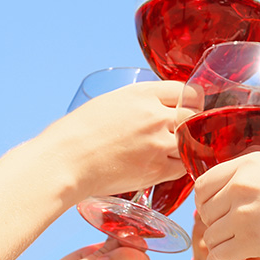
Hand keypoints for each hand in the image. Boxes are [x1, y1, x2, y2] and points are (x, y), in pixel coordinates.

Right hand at [47, 80, 186, 197]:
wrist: (65, 161)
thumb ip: (135, 103)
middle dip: (191, 121)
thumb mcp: (108, 102)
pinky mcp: (156, 170)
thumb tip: (150, 109)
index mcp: (142, 93)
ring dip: (187, 145)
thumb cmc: (76, 133)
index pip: (186, 90)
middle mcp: (155, 115)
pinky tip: (169, 165)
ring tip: (176, 149)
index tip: (188, 107)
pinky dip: (180, 165)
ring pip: (192, 140)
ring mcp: (158, 143)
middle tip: (183, 130)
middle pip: (194, 114)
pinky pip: (184, 166)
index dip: (190, 100)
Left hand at [194, 152, 259, 259]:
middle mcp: (242, 182)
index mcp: (249, 162)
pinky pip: (218, 256)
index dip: (205, 204)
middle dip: (214, 228)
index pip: (203, 184)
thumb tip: (221, 197)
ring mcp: (245, 210)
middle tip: (230, 239)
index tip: (217, 216)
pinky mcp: (250, 238)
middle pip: (204, 211)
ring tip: (234, 255)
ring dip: (220, 249)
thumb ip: (253, 180)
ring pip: (210, 235)